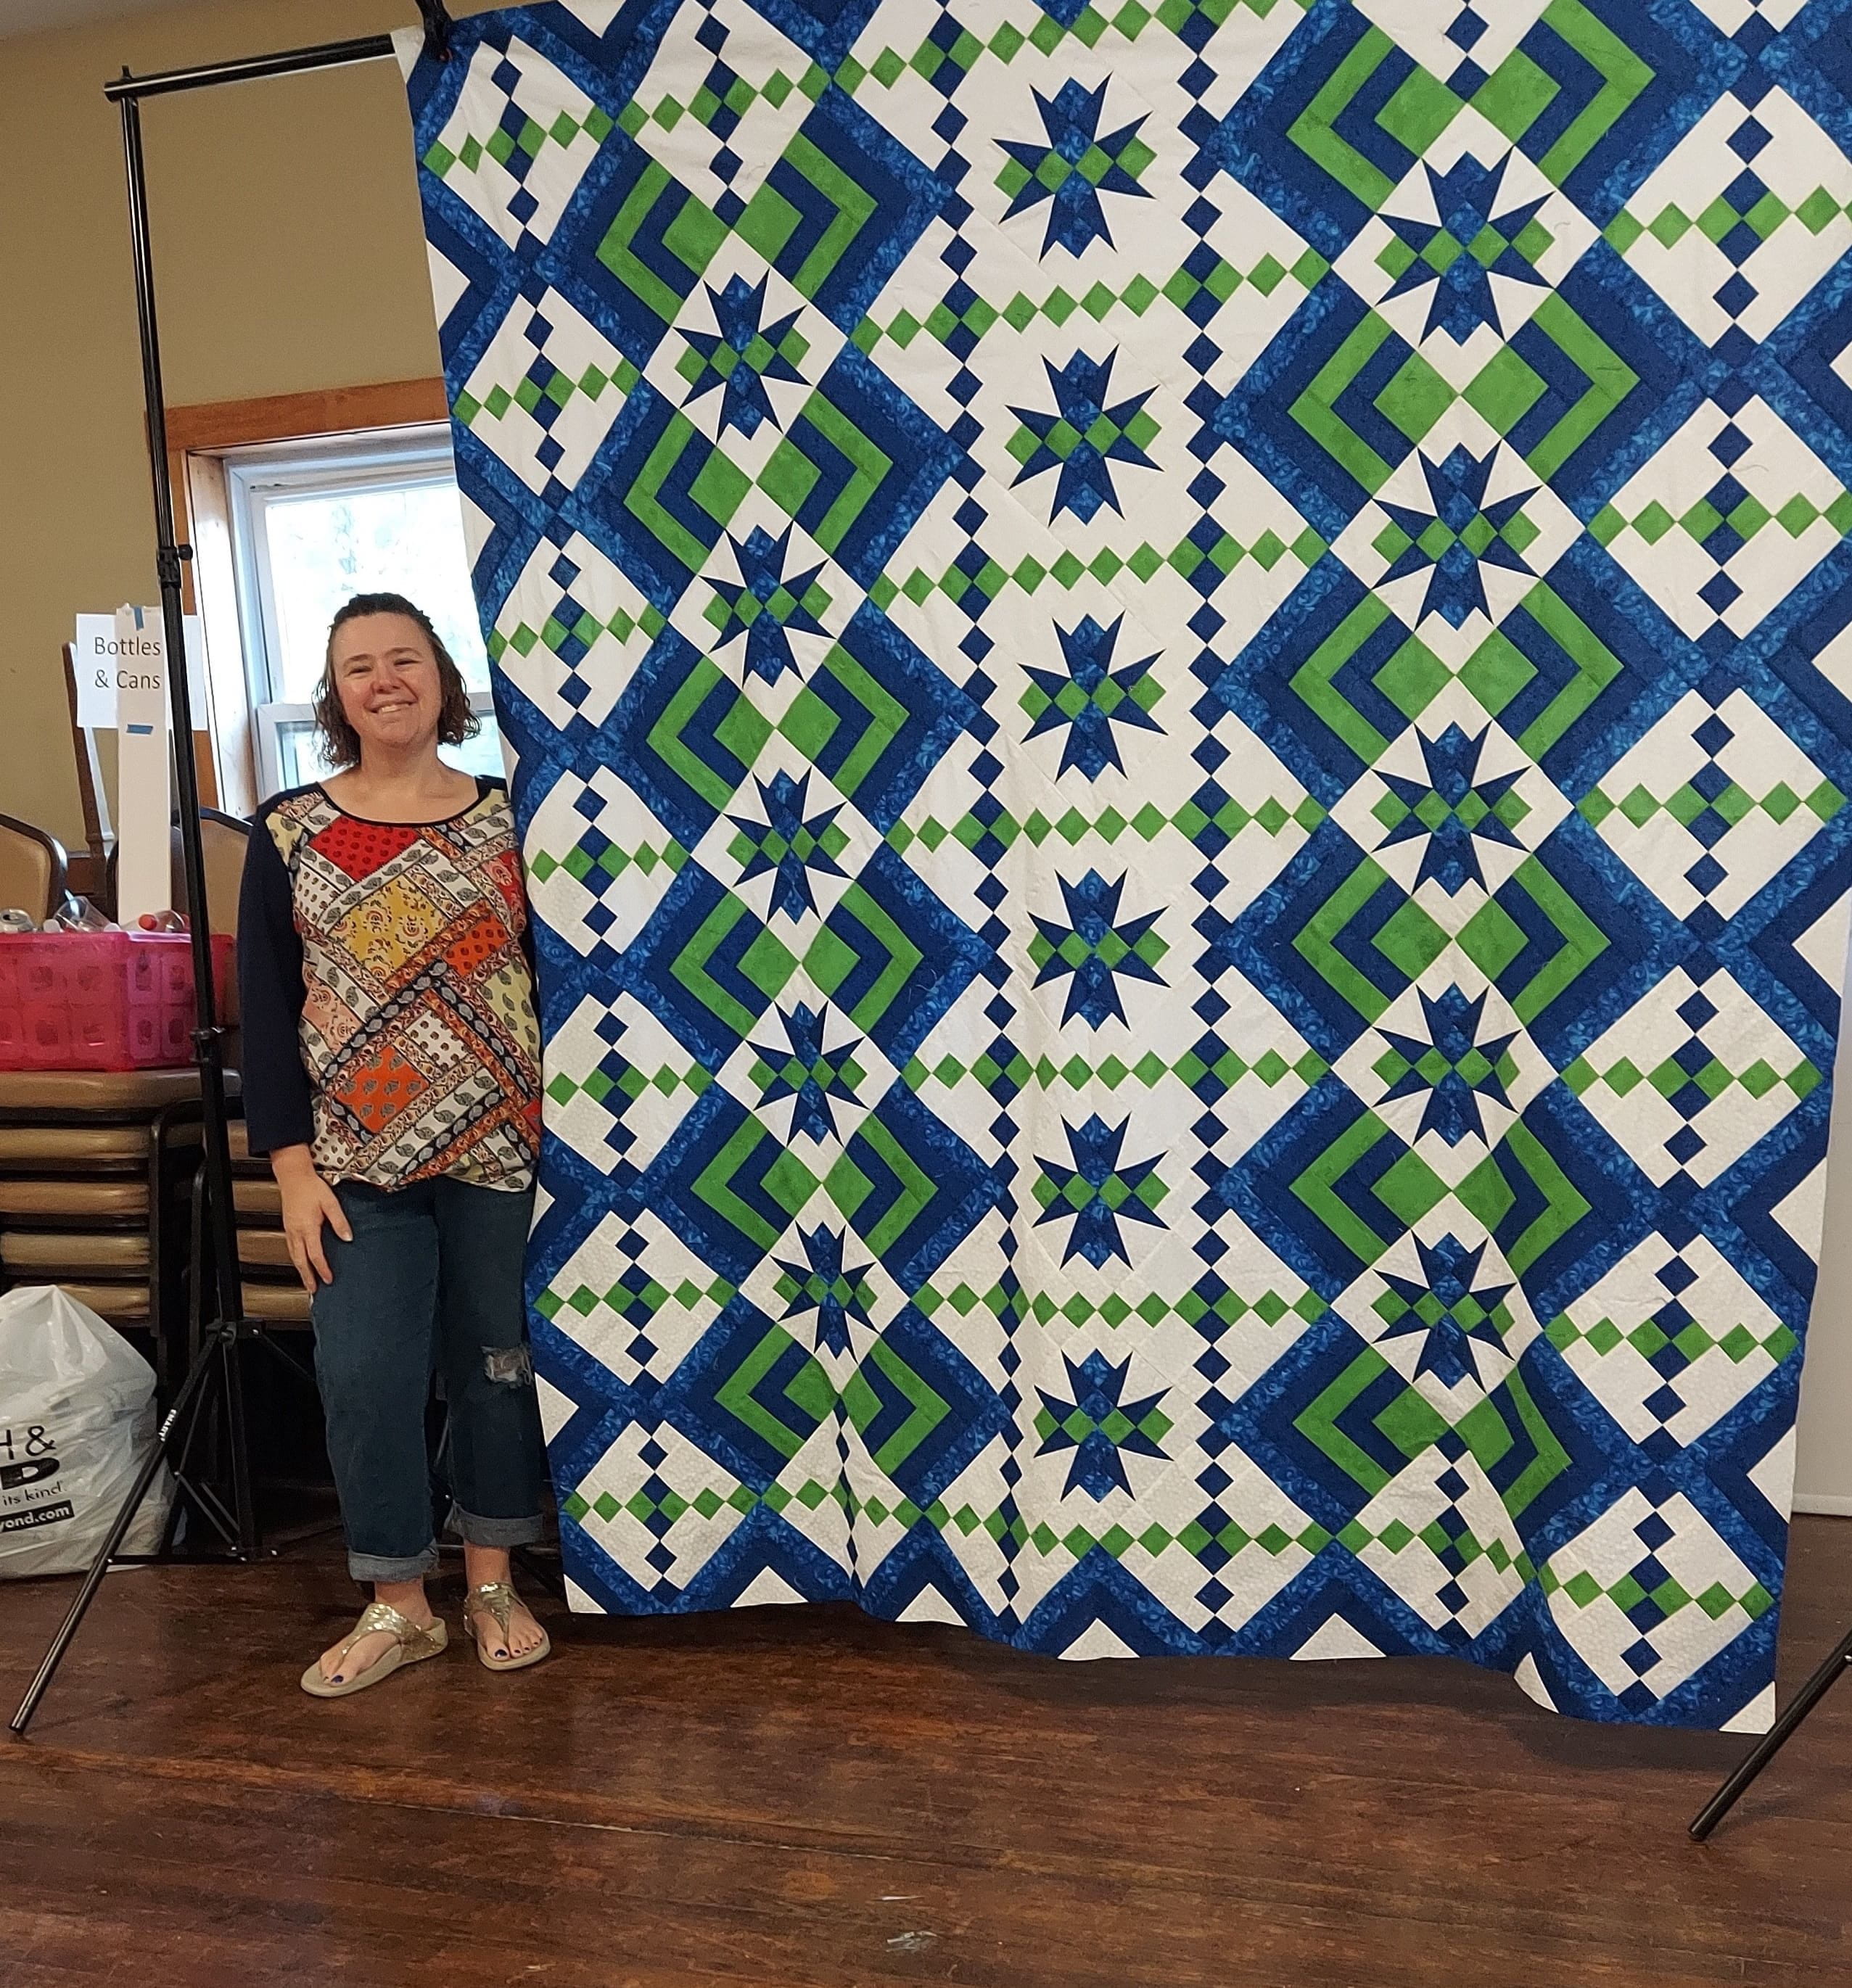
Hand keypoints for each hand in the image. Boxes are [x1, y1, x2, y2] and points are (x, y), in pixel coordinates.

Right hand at [271, 1147, 351, 1290]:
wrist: (293, 1176)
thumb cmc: (311, 1187)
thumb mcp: (331, 1202)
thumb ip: (340, 1221)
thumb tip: (348, 1237)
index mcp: (307, 1228)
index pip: (315, 1255)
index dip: (322, 1269)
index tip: (329, 1279)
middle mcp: (296, 1232)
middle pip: (300, 1261)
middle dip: (307, 1277)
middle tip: (313, 1290)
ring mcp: (290, 1230)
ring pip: (294, 1256)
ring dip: (300, 1270)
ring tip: (307, 1281)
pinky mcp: (288, 1227)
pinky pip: (291, 1249)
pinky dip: (296, 1259)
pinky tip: (300, 1261)